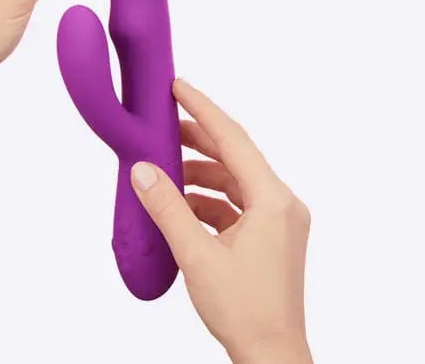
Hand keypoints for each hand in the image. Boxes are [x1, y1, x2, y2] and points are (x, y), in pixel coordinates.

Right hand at [130, 78, 311, 363]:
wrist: (271, 356)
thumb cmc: (245, 312)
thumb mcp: (197, 256)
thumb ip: (167, 208)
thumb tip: (143, 171)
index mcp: (272, 201)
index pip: (234, 139)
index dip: (202, 109)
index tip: (178, 87)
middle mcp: (281, 204)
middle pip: (235, 155)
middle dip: (198, 138)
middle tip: (164, 123)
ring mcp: (278, 220)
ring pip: (234, 179)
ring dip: (200, 172)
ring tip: (166, 168)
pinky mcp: (270, 236)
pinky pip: (236, 203)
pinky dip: (208, 198)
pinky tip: (181, 204)